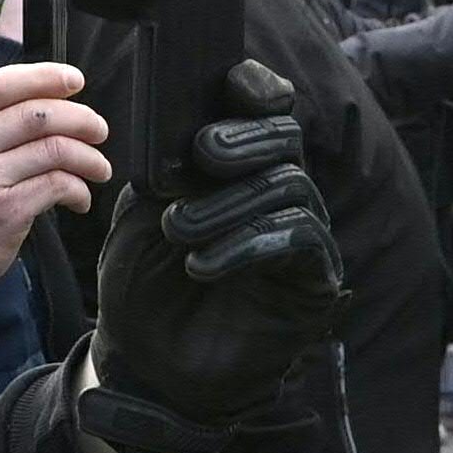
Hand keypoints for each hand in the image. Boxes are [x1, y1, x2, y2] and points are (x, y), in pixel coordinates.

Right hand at [0, 61, 108, 324]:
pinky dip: (79, 189)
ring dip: (89, 157)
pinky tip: (79, 199)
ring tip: (98, 168)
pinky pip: (58, 185)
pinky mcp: (5, 212)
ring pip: (55, 149)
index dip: (45, 76)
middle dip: (80, 118)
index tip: (74, 80)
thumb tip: (43, 108)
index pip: (1, 84)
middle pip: (37, 113)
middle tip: (98, 130)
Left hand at [87, 60, 343, 443]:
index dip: (256, 90)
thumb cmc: (143, 288)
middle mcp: (277, 194)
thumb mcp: (140, 214)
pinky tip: (202, 265)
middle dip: (241, 140)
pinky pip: (299, 240)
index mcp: (237, 168)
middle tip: (202, 156)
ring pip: (289, 187)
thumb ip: (168, 168)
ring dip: (229, 202)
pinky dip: (247, 244)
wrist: (148, 366)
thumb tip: (195, 129)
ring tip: (179, 230)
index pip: (267, 111)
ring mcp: (301, 238)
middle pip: (285, 138)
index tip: (229, 86)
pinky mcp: (312, 282)